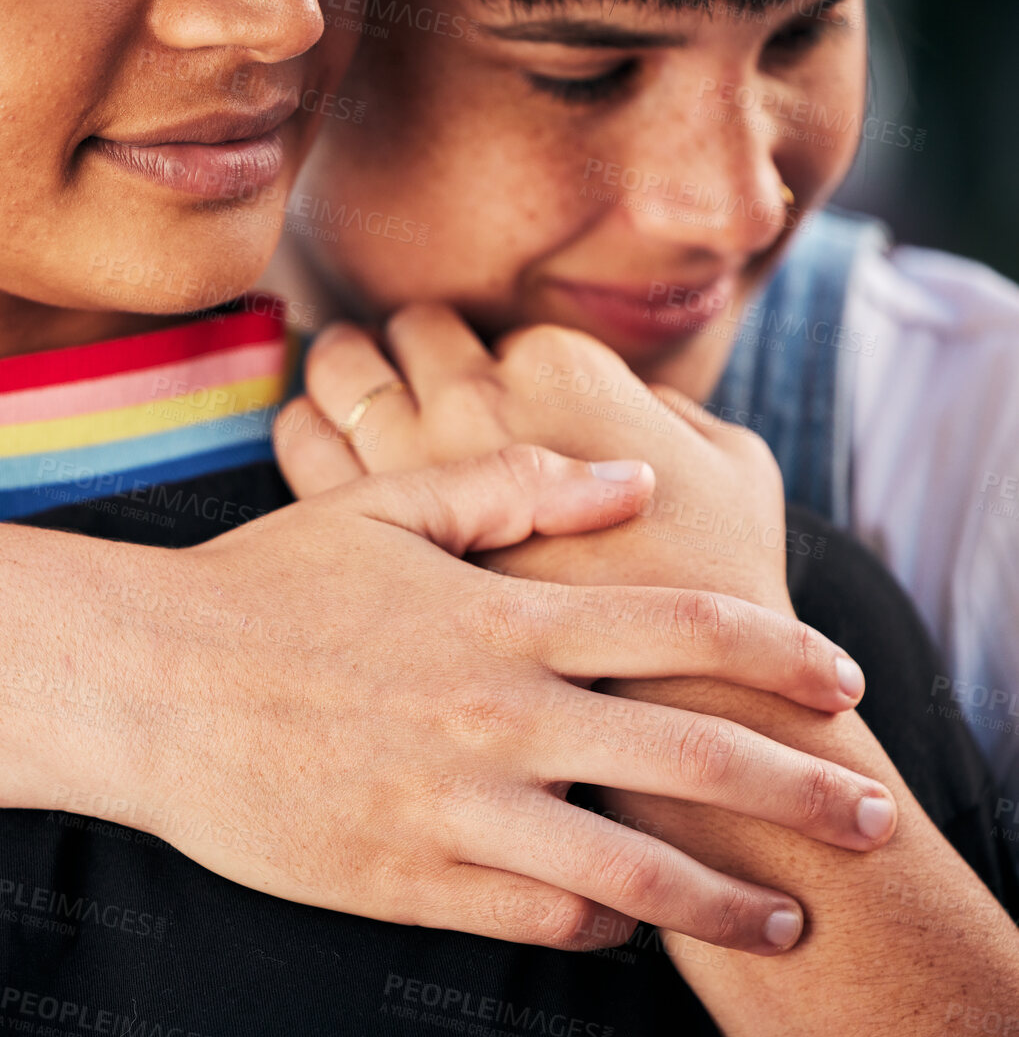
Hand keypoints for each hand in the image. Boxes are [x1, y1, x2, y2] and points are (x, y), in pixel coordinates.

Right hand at [89, 447, 892, 955]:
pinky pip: (533, 920)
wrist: (144, 685)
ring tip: (786, 919)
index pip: (676, 628)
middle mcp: (494, 715)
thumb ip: (506, 485)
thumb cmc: (259, 590)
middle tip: (871, 819)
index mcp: (498, 616)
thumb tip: (625, 480)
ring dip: (725, 899)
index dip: (776, 653)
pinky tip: (623, 925)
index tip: (841, 683)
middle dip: (800, 790)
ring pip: (629, 870)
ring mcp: (453, 806)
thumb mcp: (376, 511)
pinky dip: (597, 928)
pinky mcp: (405, 879)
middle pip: (687, 757)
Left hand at [282, 308, 797, 610]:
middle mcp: (470, 401)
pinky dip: (312, 435)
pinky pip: (304, 441)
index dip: (488, 361)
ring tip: (363, 405)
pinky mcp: (364, 529)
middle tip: (417, 383)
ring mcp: (408, 461)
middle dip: (409, 350)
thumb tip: (621, 400)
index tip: (495, 396)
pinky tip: (343, 469)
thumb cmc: (712, 590)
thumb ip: (665, 412)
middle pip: (408, 332)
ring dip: (349, 374)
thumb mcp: (732, 469)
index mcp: (555, 369)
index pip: (491, 328)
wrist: (666, 709)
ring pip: (342, 369)